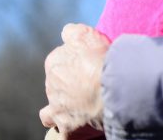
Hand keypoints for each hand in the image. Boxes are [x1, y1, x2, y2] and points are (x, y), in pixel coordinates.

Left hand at [40, 23, 109, 138]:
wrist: (111, 87)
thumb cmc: (101, 60)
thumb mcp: (87, 35)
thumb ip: (72, 32)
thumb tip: (65, 32)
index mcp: (54, 62)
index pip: (60, 61)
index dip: (76, 63)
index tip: (89, 65)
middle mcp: (51, 84)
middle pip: (57, 85)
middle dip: (69, 86)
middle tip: (89, 86)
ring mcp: (57, 107)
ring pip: (51, 111)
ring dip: (60, 110)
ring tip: (76, 110)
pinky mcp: (66, 126)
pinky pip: (62, 133)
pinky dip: (67, 131)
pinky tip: (75, 129)